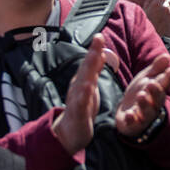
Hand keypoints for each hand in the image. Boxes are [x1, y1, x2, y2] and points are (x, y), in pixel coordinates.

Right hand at [51, 34, 105, 154]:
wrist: (69, 134)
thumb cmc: (82, 108)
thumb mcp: (90, 87)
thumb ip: (94, 70)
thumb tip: (100, 52)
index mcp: (83, 81)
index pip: (90, 63)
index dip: (95, 49)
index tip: (100, 35)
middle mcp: (78, 88)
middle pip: (85, 68)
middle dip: (92, 53)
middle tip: (98, 38)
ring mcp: (76, 100)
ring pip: (83, 83)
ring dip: (88, 70)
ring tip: (95, 57)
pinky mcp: (77, 114)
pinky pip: (81, 104)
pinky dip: (83, 95)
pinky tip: (88, 87)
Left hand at [115, 53, 169, 138]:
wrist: (128, 114)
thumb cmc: (141, 94)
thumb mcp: (147, 79)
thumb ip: (156, 69)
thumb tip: (166, 56)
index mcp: (158, 92)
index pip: (164, 85)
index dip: (168, 78)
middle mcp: (153, 105)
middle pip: (157, 99)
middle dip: (155, 92)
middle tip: (151, 83)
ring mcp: (144, 116)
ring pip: (147, 111)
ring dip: (144, 104)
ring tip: (141, 95)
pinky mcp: (133, 124)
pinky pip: (133, 123)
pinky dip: (132, 119)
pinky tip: (129, 115)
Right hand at [141, 0, 169, 37]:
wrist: (152, 42)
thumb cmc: (145, 26)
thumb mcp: (143, 12)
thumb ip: (148, 0)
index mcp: (156, 4)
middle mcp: (165, 7)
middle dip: (164, 1)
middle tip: (158, 9)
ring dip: (169, 8)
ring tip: (163, 16)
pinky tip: (166, 21)